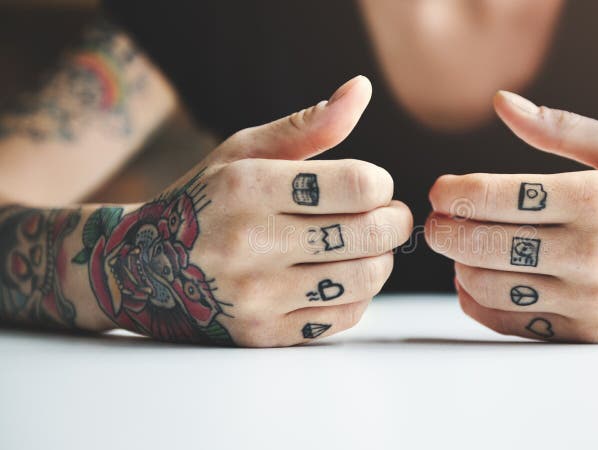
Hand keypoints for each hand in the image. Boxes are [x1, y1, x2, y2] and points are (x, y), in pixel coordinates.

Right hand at [71, 76, 412, 346]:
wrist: (145, 269)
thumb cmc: (208, 199)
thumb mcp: (244, 151)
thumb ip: (308, 124)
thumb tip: (362, 88)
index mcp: (248, 186)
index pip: (358, 184)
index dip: (382, 184)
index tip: (373, 186)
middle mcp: (250, 242)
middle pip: (371, 233)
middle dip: (394, 221)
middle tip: (389, 216)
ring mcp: (257, 294)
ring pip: (366, 278)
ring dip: (382, 259)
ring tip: (367, 246)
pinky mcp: (264, 333)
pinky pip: (345, 316)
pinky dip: (359, 294)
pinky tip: (342, 276)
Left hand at [426, 90, 597, 342]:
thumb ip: (564, 129)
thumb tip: (503, 103)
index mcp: (596, 200)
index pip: (496, 196)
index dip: (452, 192)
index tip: (439, 190)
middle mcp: (590, 255)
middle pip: (481, 244)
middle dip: (443, 230)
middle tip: (436, 221)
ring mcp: (587, 302)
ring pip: (485, 287)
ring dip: (457, 266)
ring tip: (459, 249)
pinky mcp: (583, 335)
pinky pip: (506, 323)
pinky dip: (476, 301)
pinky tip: (476, 281)